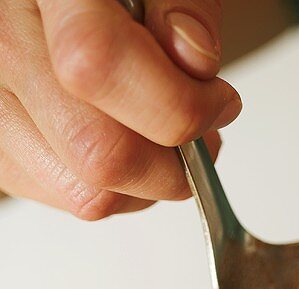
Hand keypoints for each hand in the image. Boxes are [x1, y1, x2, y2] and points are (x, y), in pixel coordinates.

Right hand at [0, 0, 240, 217]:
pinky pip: (67, 200)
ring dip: (146, 186)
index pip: (98, 65)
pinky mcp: (0, 151)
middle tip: (202, 138)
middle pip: (95, 149)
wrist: (51, 2)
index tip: (218, 102)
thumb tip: (195, 63)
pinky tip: (126, 146)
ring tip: (165, 142)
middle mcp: (3, 48)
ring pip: (83, 192)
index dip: (175, 103)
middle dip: (172, 164)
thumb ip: (182, 2)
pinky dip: (115, 191)